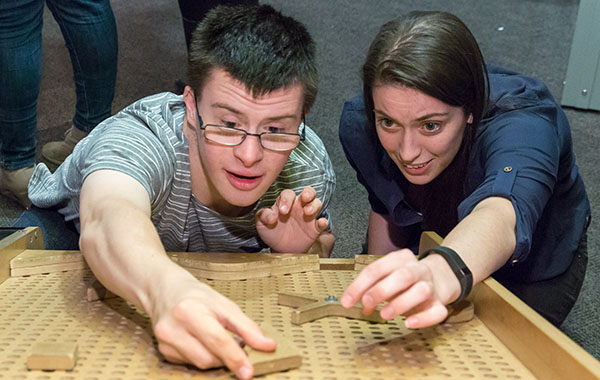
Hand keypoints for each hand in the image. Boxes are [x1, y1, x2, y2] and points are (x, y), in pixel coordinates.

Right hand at [151, 277, 275, 378]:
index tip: (248, 371)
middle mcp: (174, 327)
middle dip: (226, 357)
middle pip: (208, 358)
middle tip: (235, 343)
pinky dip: (202, 356)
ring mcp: (165, 341)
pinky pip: (190, 364)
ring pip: (200, 364)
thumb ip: (247, 327)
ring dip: (215, 358)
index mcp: (190, 311)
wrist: (165, 291)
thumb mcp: (225, 304)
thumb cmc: (196, 296)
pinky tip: (201, 342)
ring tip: (216, 339)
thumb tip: (267, 345)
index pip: (217, 340)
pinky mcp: (163, 351)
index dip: (235, 358)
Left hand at [256, 186, 328, 252]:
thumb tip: (271, 216)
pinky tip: (320, 223)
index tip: (282, 211)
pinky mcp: (315, 228)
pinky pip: (323, 222)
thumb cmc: (271, 232)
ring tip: (308, 212)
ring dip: (314, 205)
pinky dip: (323, 222)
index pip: (288, 194)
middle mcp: (299, 206)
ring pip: (317, 203)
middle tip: (304, 198)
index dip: (286, 200)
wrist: (280, 250)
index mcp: (285, 203)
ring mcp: (308, 216)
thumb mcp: (262, 224)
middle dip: (308, 192)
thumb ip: (263, 216)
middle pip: (308, 192)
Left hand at [340, 249, 449, 327]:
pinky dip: (423, 319)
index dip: (359, 286)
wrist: (438, 278)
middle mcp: (417, 270)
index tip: (347, 301)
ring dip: (401, 303)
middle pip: (402, 276)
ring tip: (385, 314)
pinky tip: (409, 323)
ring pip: (421, 291)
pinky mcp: (440, 304)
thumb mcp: (386, 275)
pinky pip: (437, 312)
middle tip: (366, 303)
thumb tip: (353, 301)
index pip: (377, 268)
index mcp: (400, 259)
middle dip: (381, 290)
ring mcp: (430, 286)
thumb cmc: (405, 280)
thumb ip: (370, 286)